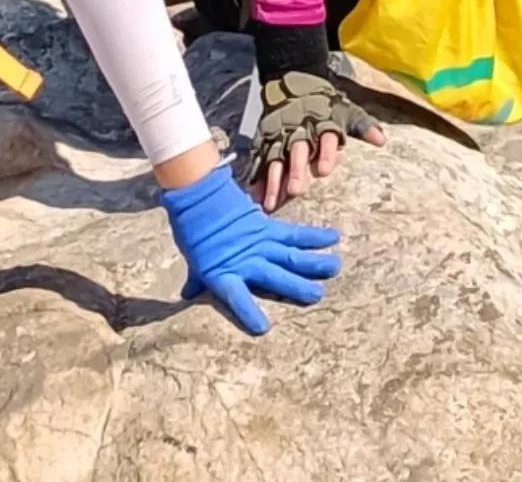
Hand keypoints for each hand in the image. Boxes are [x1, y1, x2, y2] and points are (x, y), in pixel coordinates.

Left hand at [161, 162, 340, 335]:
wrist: (197, 193)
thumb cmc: (193, 231)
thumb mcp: (193, 260)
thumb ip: (197, 280)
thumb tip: (187, 296)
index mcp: (224, 274)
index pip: (236, 298)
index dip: (248, 313)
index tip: (263, 329)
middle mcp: (247, 260)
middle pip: (276, 277)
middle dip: (297, 287)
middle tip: (318, 296)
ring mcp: (260, 242)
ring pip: (290, 255)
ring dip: (314, 262)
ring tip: (334, 267)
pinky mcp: (267, 226)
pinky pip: (293, 233)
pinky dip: (313, 236)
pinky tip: (332, 237)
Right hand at [248, 70, 384, 213]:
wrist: (294, 79)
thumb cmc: (325, 104)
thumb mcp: (345, 111)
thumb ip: (362, 126)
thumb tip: (381, 141)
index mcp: (320, 121)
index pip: (324, 137)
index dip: (325, 153)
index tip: (325, 171)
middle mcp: (298, 128)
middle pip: (296, 150)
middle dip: (296, 170)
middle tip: (296, 191)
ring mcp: (279, 134)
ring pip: (275, 157)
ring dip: (273, 180)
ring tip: (272, 203)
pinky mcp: (265, 138)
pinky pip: (259, 157)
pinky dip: (257, 176)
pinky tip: (255, 194)